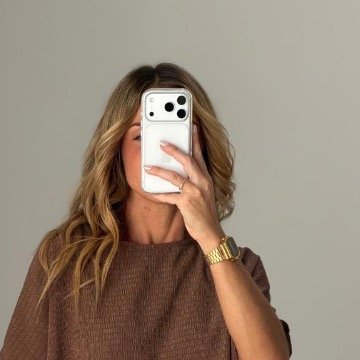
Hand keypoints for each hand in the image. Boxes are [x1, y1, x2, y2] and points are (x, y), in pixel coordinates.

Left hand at [143, 123, 223, 249]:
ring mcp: (194, 193)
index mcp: (206, 179)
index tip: (191, 128)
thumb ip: (194, 182)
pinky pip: (169, 196)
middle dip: (174, 150)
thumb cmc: (205, 214)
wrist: (210, 232)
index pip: (200, 155)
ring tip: (149, 167)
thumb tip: (180, 172)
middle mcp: (202, 183)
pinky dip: (159, 194)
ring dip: (160, 171)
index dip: (196, 141)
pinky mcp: (186, 203)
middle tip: (162, 143)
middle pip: (188, 161)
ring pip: (175, 177)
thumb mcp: (203, 194)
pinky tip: (150, 191)